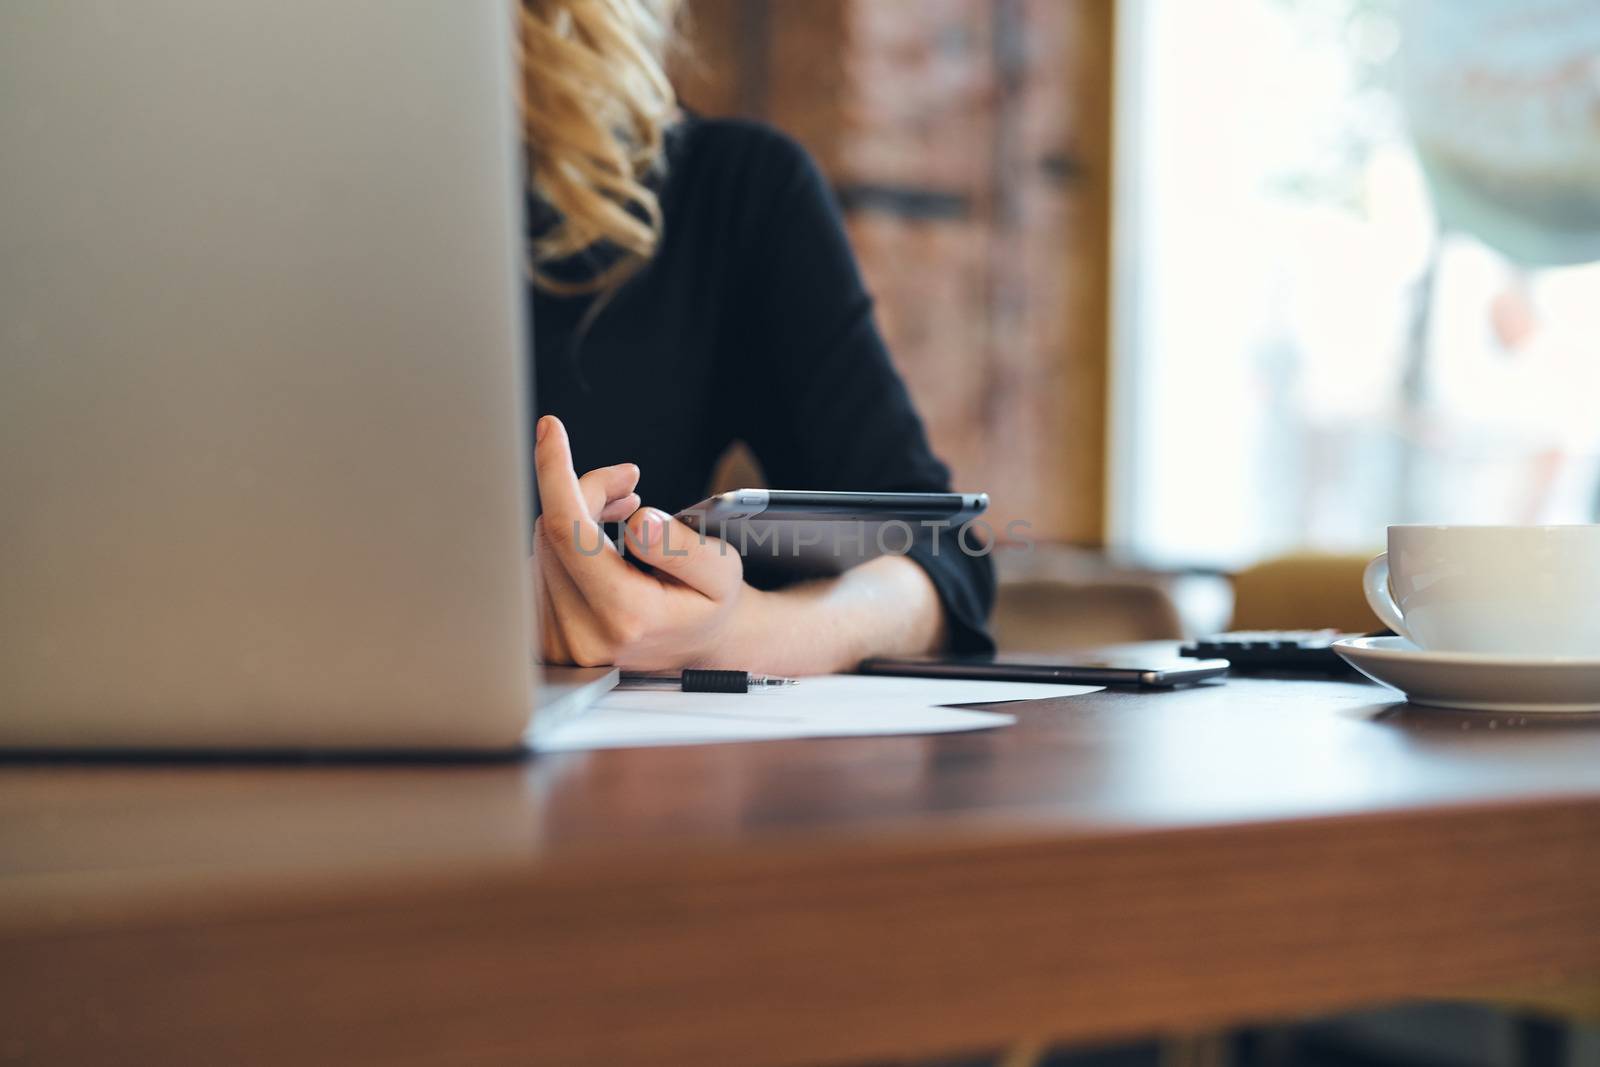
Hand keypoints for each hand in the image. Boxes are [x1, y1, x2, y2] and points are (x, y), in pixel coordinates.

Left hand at [532, 415, 757, 669]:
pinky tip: (600, 546)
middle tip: (629, 484)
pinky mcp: (549, 641)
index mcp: (628, 615)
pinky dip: (565, 543)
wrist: (703, 650)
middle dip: (586, 492)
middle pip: (554, 531)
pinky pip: (539, 568)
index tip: (550, 429)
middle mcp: (585, 635)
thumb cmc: (711, 604)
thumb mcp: (720, 571)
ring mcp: (563, 643)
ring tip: (624, 515)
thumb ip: (682, 546)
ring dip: (577, 516)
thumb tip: (638, 521)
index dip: (555, 472)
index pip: (568, 532)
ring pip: (543, 546)